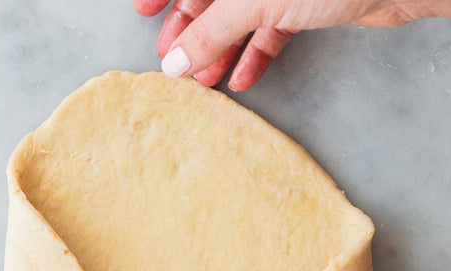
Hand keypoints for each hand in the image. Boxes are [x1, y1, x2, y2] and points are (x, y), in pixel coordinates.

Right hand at [133, 0, 428, 90]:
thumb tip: (175, 59)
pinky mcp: (307, 1)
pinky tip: (241, 79)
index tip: (143, 10)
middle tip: (173, 60)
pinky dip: (256, 53)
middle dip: (192, 28)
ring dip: (221, 49)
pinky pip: (271, 27)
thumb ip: (211, 30)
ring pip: (241, 14)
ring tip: (204, 81)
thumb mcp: (254, 0)